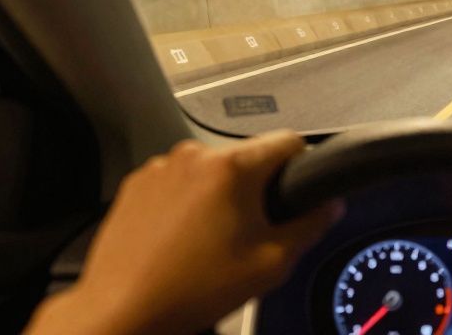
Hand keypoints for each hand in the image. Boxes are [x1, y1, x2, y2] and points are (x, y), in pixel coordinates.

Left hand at [26, 131, 342, 334]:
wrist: (123, 310)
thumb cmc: (190, 289)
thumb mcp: (270, 264)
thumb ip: (310, 226)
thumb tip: (329, 206)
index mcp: (233, 168)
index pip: (289, 141)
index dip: (302, 165)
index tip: (297, 188)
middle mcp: (194, 156)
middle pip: (246, 159)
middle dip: (254, 189)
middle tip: (249, 233)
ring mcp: (160, 168)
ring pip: (210, 171)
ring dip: (217, 194)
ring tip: (209, 241)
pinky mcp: (136, 184)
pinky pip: (176, 183)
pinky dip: (184, 203)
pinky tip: (180, 239)